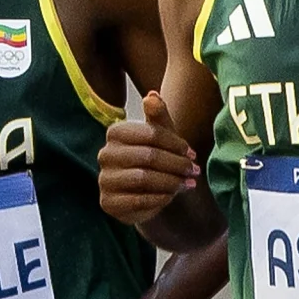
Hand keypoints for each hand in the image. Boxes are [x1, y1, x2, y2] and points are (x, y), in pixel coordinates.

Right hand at [94, 93, 200, 226]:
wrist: (146, 193)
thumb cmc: (156, 158)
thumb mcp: (161, 136)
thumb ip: (158, 115)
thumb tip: (152, 95)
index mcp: (116, 132)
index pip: (151, 134)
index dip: (175, 144)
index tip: (192, 153)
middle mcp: (105, 154)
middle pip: (149, 156)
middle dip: (176, 164)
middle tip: (194, 171)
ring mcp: (104, 180)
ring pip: (144, 179)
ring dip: (171, 182)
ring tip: (187, 183)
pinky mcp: (108, 203)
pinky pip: (138, 201)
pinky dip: (159, 199)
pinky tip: (171, 196)